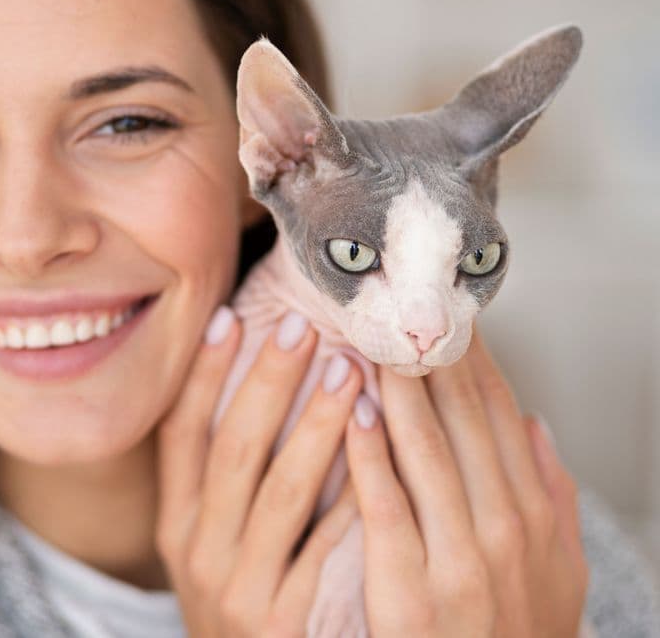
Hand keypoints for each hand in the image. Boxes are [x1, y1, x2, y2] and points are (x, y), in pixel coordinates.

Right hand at [155, 308, 364, 636]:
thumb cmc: (245, 606)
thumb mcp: (215, 547)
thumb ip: (229, 484)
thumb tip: (258, 384)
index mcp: (178, 525)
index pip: (179, 435)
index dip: (200, 375)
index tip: (229, 318)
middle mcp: (198, 551)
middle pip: (231, 449)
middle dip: (267, 382)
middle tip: (302, 327)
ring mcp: (237, 588)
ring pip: (280, 491)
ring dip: (316, 426)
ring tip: (350, 373)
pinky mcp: (282, 622)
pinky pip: (325, 549)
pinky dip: (351, 499)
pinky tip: (379, 457)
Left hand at [345, 328, 588, 636]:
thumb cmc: (515, 634)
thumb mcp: (557, 570)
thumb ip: (552, 496)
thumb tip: (537, 425)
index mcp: (533, 513)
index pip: (499, 414)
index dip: (473, 358)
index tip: (446, 315)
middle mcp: (504, 526)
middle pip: (463, 418)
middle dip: (432, 355)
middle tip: (401, 303)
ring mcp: (459, 557)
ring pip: (425, 449)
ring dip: (395, 387)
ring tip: (370, 336)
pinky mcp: (410, 589)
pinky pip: (387, 506)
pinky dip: (370, 453)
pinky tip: (351, 409)